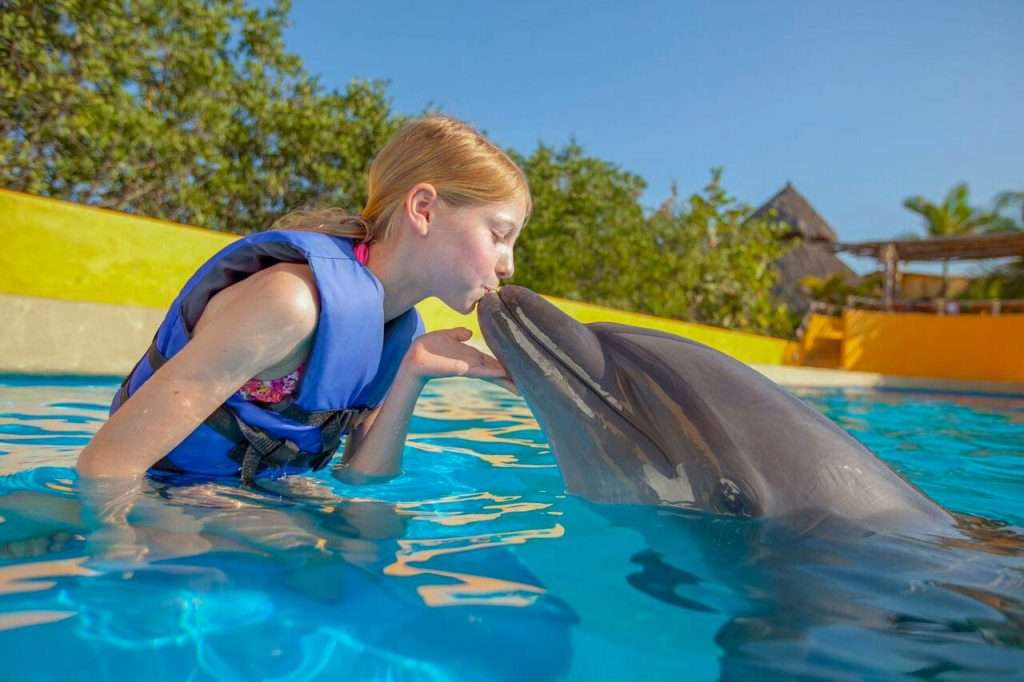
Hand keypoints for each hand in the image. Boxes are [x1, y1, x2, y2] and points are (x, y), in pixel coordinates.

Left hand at [401, 327, 517, 393]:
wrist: (414, 357)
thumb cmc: (429, 348)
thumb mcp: (447, 336)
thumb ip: (458, 334)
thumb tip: (470, 332)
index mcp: (471, 357)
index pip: (493, 362)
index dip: (506, 365)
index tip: (521, 369)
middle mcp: (472, 364)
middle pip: (496, 371)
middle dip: (511, 377)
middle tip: (528, 384)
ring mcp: (467, 367)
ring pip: (491, 373)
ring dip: (505, 378)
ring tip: (521, 384)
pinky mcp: (460, 368)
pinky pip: (478, 370)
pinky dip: (491, 373)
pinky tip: (503, 374)